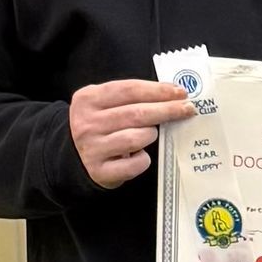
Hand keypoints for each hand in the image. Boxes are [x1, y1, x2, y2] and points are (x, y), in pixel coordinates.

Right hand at [70, 79, 193, 187]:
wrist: (73, 156)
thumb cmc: (99, 126)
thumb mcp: (103, 104)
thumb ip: (130, 97)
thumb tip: (172, 95)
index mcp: (88, 99)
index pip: (129, 89)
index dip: (157, 90)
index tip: (180, 92)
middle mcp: (87, 123)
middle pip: (136, 113)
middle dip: (167, 110)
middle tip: (187, 109)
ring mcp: (93, 148)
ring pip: (136, 138)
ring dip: (151, 134)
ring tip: (152, 134)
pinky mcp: (100, 171)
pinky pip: (135, 164)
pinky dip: (144, 159)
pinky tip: (141, 155)